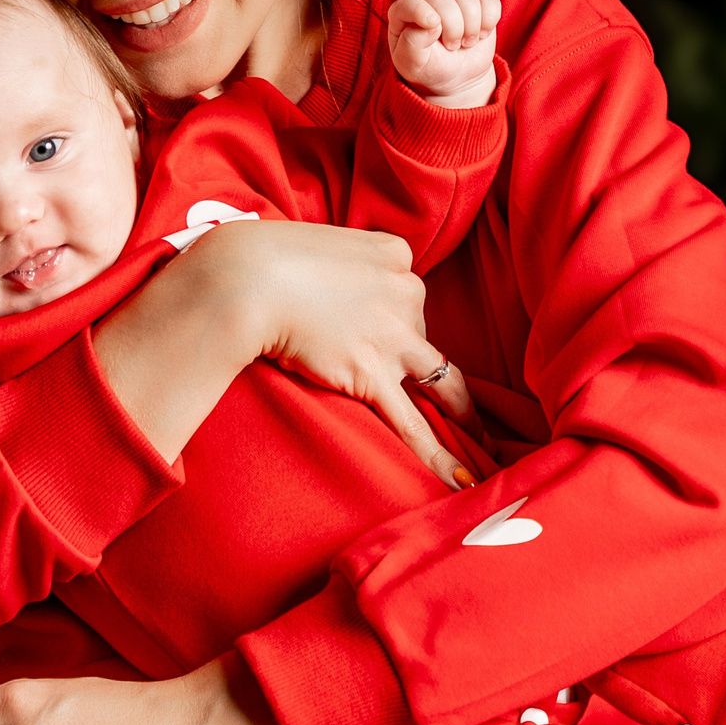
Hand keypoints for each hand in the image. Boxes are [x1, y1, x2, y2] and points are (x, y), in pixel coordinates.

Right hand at [98, 217, 475, 486]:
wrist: (247, 278)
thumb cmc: (262, 259)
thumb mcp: (313, 244)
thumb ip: (335, 266)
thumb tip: (326, 286)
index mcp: (393, 254)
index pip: (406, 291)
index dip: (390, 314)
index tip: (372, 325)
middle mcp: (406, 292)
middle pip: (420, 334)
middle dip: (417, 362)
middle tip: (441, 394)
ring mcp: (393, 336)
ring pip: (442, 381)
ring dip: (462, 414)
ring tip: (478, 442)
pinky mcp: (371, 374)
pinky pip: (412, 423)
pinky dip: (439, 455)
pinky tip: (461, 479)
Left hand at [386, 0, 500, 108]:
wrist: (457, 79)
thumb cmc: (430, 70)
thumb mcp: (413, 64)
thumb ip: (412, 43)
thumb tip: (432, 23)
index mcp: (403, 14)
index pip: (408, 3)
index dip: (422, 12)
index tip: (435, 30)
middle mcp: (427, 1)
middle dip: (453, 27)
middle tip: (452, 47)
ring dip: (472, 24)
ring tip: (466, 42)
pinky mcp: (477, 3)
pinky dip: (489, 18)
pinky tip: (482, 33)